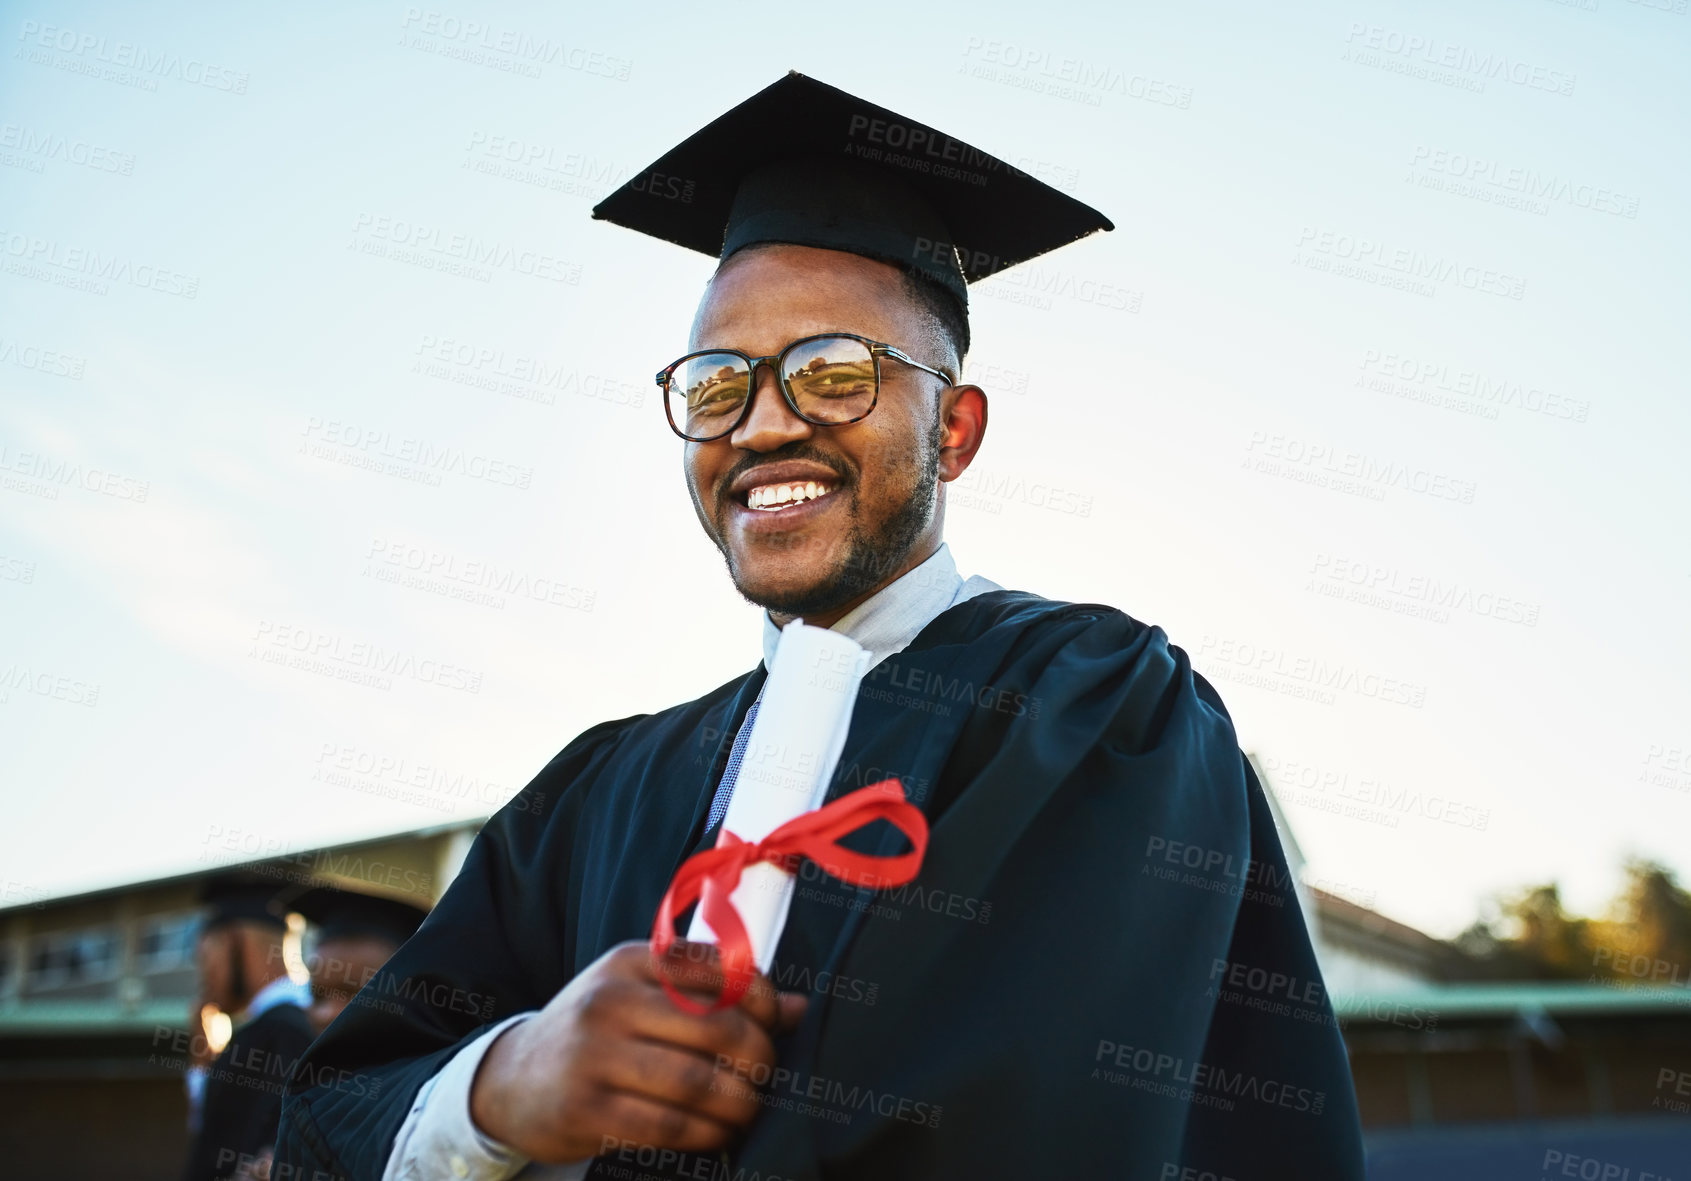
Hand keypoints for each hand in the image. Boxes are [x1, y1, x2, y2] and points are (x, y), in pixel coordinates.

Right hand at [469, 940, 807, 1164]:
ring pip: (698, 1083)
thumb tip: (798, 1008)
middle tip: (766, 1077)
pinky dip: (708, 1134)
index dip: (764, 1000)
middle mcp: (611, 1001)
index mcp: (631, 961)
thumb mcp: (641, 994)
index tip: (776, 1024)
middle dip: (759, 1059)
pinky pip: (670, 1126)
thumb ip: (714, 994)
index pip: (720, 970)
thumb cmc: (595, 1032)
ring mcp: (594, 1056)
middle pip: (717, 1029)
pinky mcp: (587, 1110)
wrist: (510, 1080)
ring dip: (739, 1104)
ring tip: (747, 1110)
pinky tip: (717, 1134)